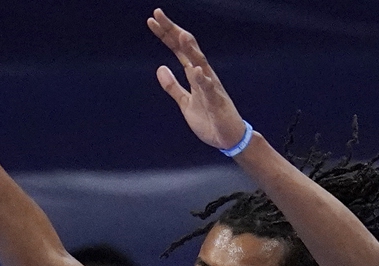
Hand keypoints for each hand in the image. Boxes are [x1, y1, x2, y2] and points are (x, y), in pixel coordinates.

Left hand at [147, 9, 247, 150]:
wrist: (227, 138)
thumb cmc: (209, 118)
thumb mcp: (185, 102)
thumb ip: (172, 86)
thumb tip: (160, 68)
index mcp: (194, 74)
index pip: (178, 49)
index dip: (165, 34)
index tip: (151, 20)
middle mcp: (203, 74)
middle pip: (187, 48)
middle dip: (173, 31)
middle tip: (158, 14)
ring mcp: (211, 87)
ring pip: (200, 63)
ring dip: (190, 49)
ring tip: (180, 35)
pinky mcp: (216, 102)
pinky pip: (209, 89)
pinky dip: (203, 79)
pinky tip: (196, 70)